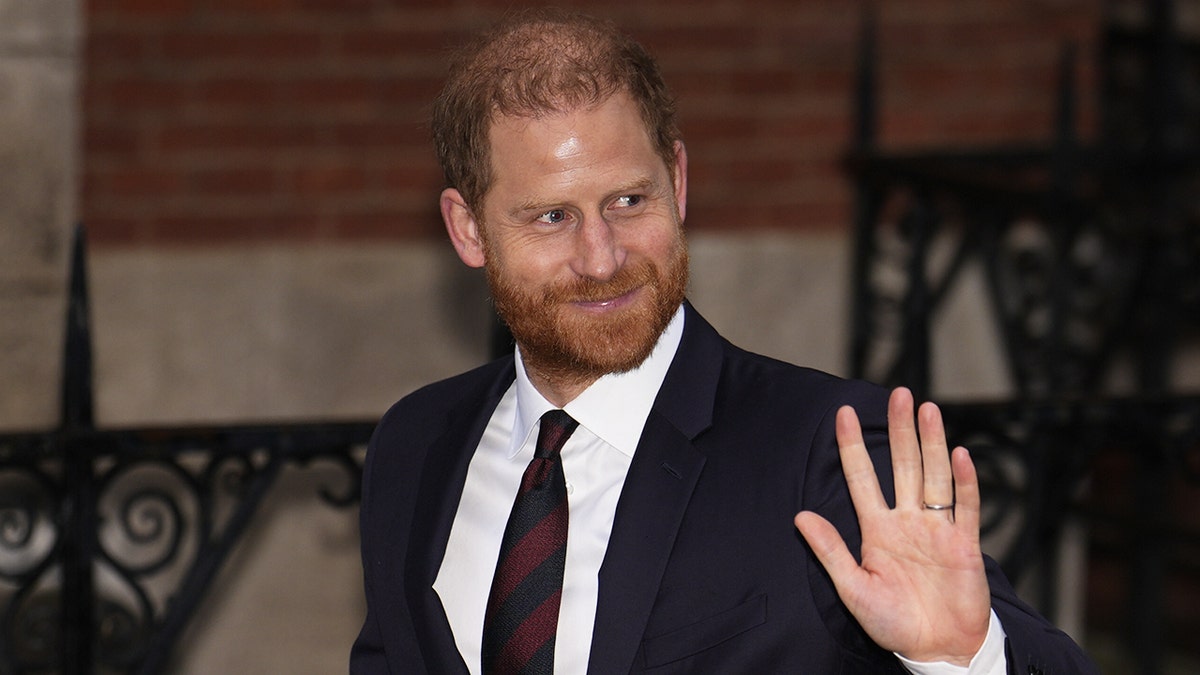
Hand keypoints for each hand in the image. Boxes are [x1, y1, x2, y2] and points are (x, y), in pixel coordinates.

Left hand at [794, 387, 989, 665]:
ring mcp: (937, 530)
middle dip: (899, 430)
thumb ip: (830, 551)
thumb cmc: (894, 623)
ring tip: (927, 409)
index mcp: (877, 529)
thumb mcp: (852, 588)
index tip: (842, 414)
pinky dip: (964, 481)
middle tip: (897, 394)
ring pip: (934, 476)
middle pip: (903, 465)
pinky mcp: (964, 544)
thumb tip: (800, 516)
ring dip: (931, 442)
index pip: (862, 478)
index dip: (851, 446)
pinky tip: (959, 454)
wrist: (936, 649)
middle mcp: (907, 521)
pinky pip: (965, 507)